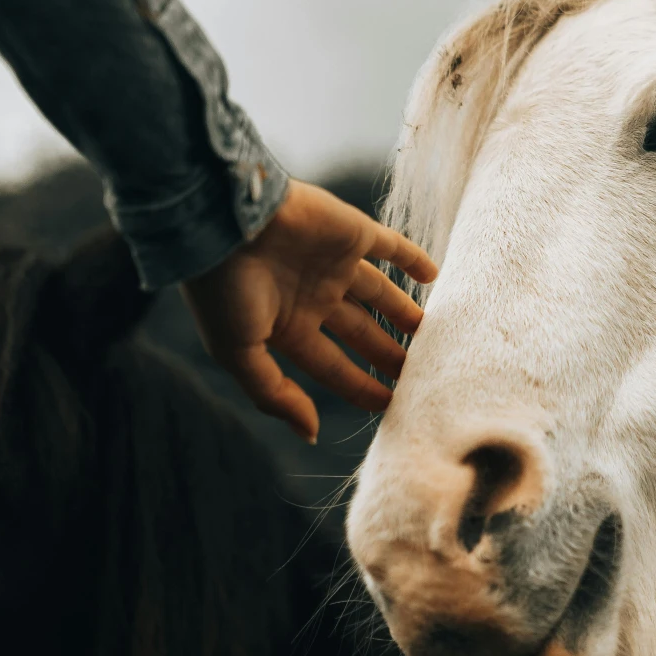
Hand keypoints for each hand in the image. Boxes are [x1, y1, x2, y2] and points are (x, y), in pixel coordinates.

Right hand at [182, 179, 435, 441]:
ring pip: (380, 293)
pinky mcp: (352, 231)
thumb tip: (310, 433)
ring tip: (432, 334)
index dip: (361, 386)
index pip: (333, 365)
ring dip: (405, 312)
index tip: (392, 404)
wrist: (224, 221)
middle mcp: (313, 296)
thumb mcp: (239, 353)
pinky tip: (433, 274)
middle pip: (362, 332)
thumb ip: (274, 394)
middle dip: (388, 354)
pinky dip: (413, 259)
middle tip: (423, 375)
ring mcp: (334, 263)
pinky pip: (391, 246)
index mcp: (286, 327)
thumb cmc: (221, 289)